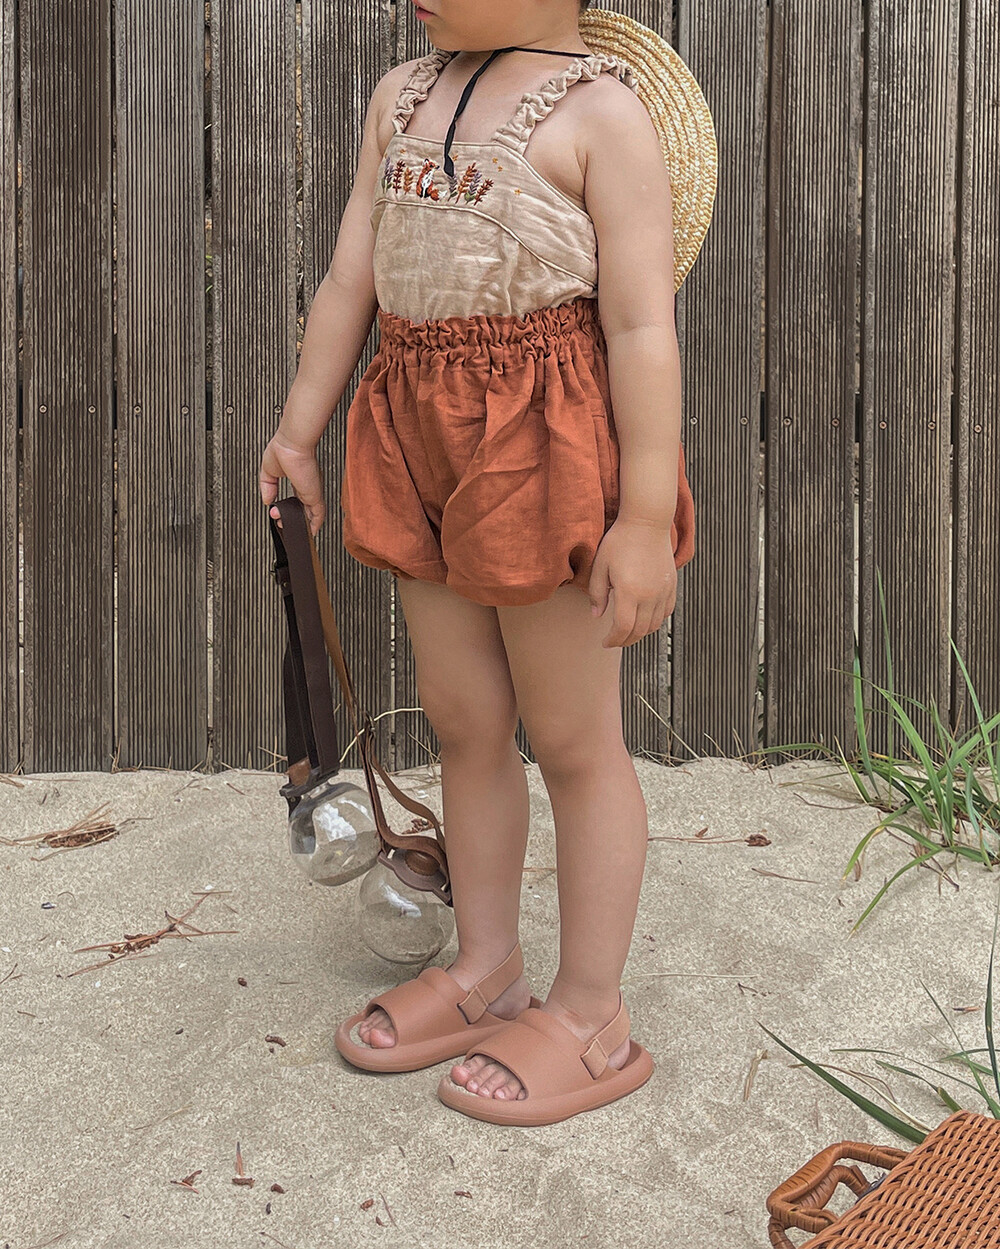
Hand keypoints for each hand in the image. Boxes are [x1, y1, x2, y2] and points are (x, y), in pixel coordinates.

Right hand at [259, 430, 325, 535]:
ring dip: (300, 523)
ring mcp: (312, 492)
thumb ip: (267, 487)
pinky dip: (314, 525)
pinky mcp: (316, 496)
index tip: (278, 512)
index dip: (288, 507)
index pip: (296, 497)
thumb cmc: (282, 449)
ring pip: (310, 514)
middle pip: (303, 507)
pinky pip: (318, 515)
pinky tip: (310, 533)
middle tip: (281, 521)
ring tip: (289, 528)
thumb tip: (267, 501)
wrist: (291, 445)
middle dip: (291, 517)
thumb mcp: (268, 471)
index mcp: (298, 478)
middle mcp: (307, 486)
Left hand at [588, 517, 677, 647]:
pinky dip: (655, 621)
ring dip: (640, 633)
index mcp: (629, 591)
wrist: (647, 522)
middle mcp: (649, 595)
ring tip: (628, 631)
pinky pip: (666, 612)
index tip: (606, 642)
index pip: (623, 628)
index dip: (613, 639)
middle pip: (639, 631)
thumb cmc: (621, 540)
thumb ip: (597, 593)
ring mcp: (663, 591)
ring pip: (654, 625)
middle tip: (615, 641)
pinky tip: (645, 619)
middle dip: (625, 640)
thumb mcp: (600, 566)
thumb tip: (596, 615)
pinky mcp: (671, 585)